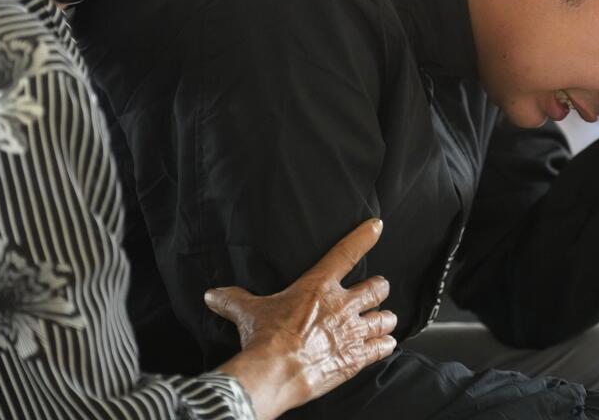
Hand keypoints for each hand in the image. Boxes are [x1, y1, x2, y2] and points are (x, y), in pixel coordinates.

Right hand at [209, 219, 396, 419]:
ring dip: (385, 318)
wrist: (275, 373)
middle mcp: (342, 305)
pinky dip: (385, 344)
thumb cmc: (264, 339)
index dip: (364, 237)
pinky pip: (382, 346)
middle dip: (379, 288)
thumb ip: (234, 299)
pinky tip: (384, 344)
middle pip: (377, 287)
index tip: (376, 226)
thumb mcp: (247, 313)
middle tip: (377, 290)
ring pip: (385, 317)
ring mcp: (353, 331)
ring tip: (383, 319)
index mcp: (319, 286)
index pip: (347, 253)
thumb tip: (213, 294)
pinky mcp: (357, 357)